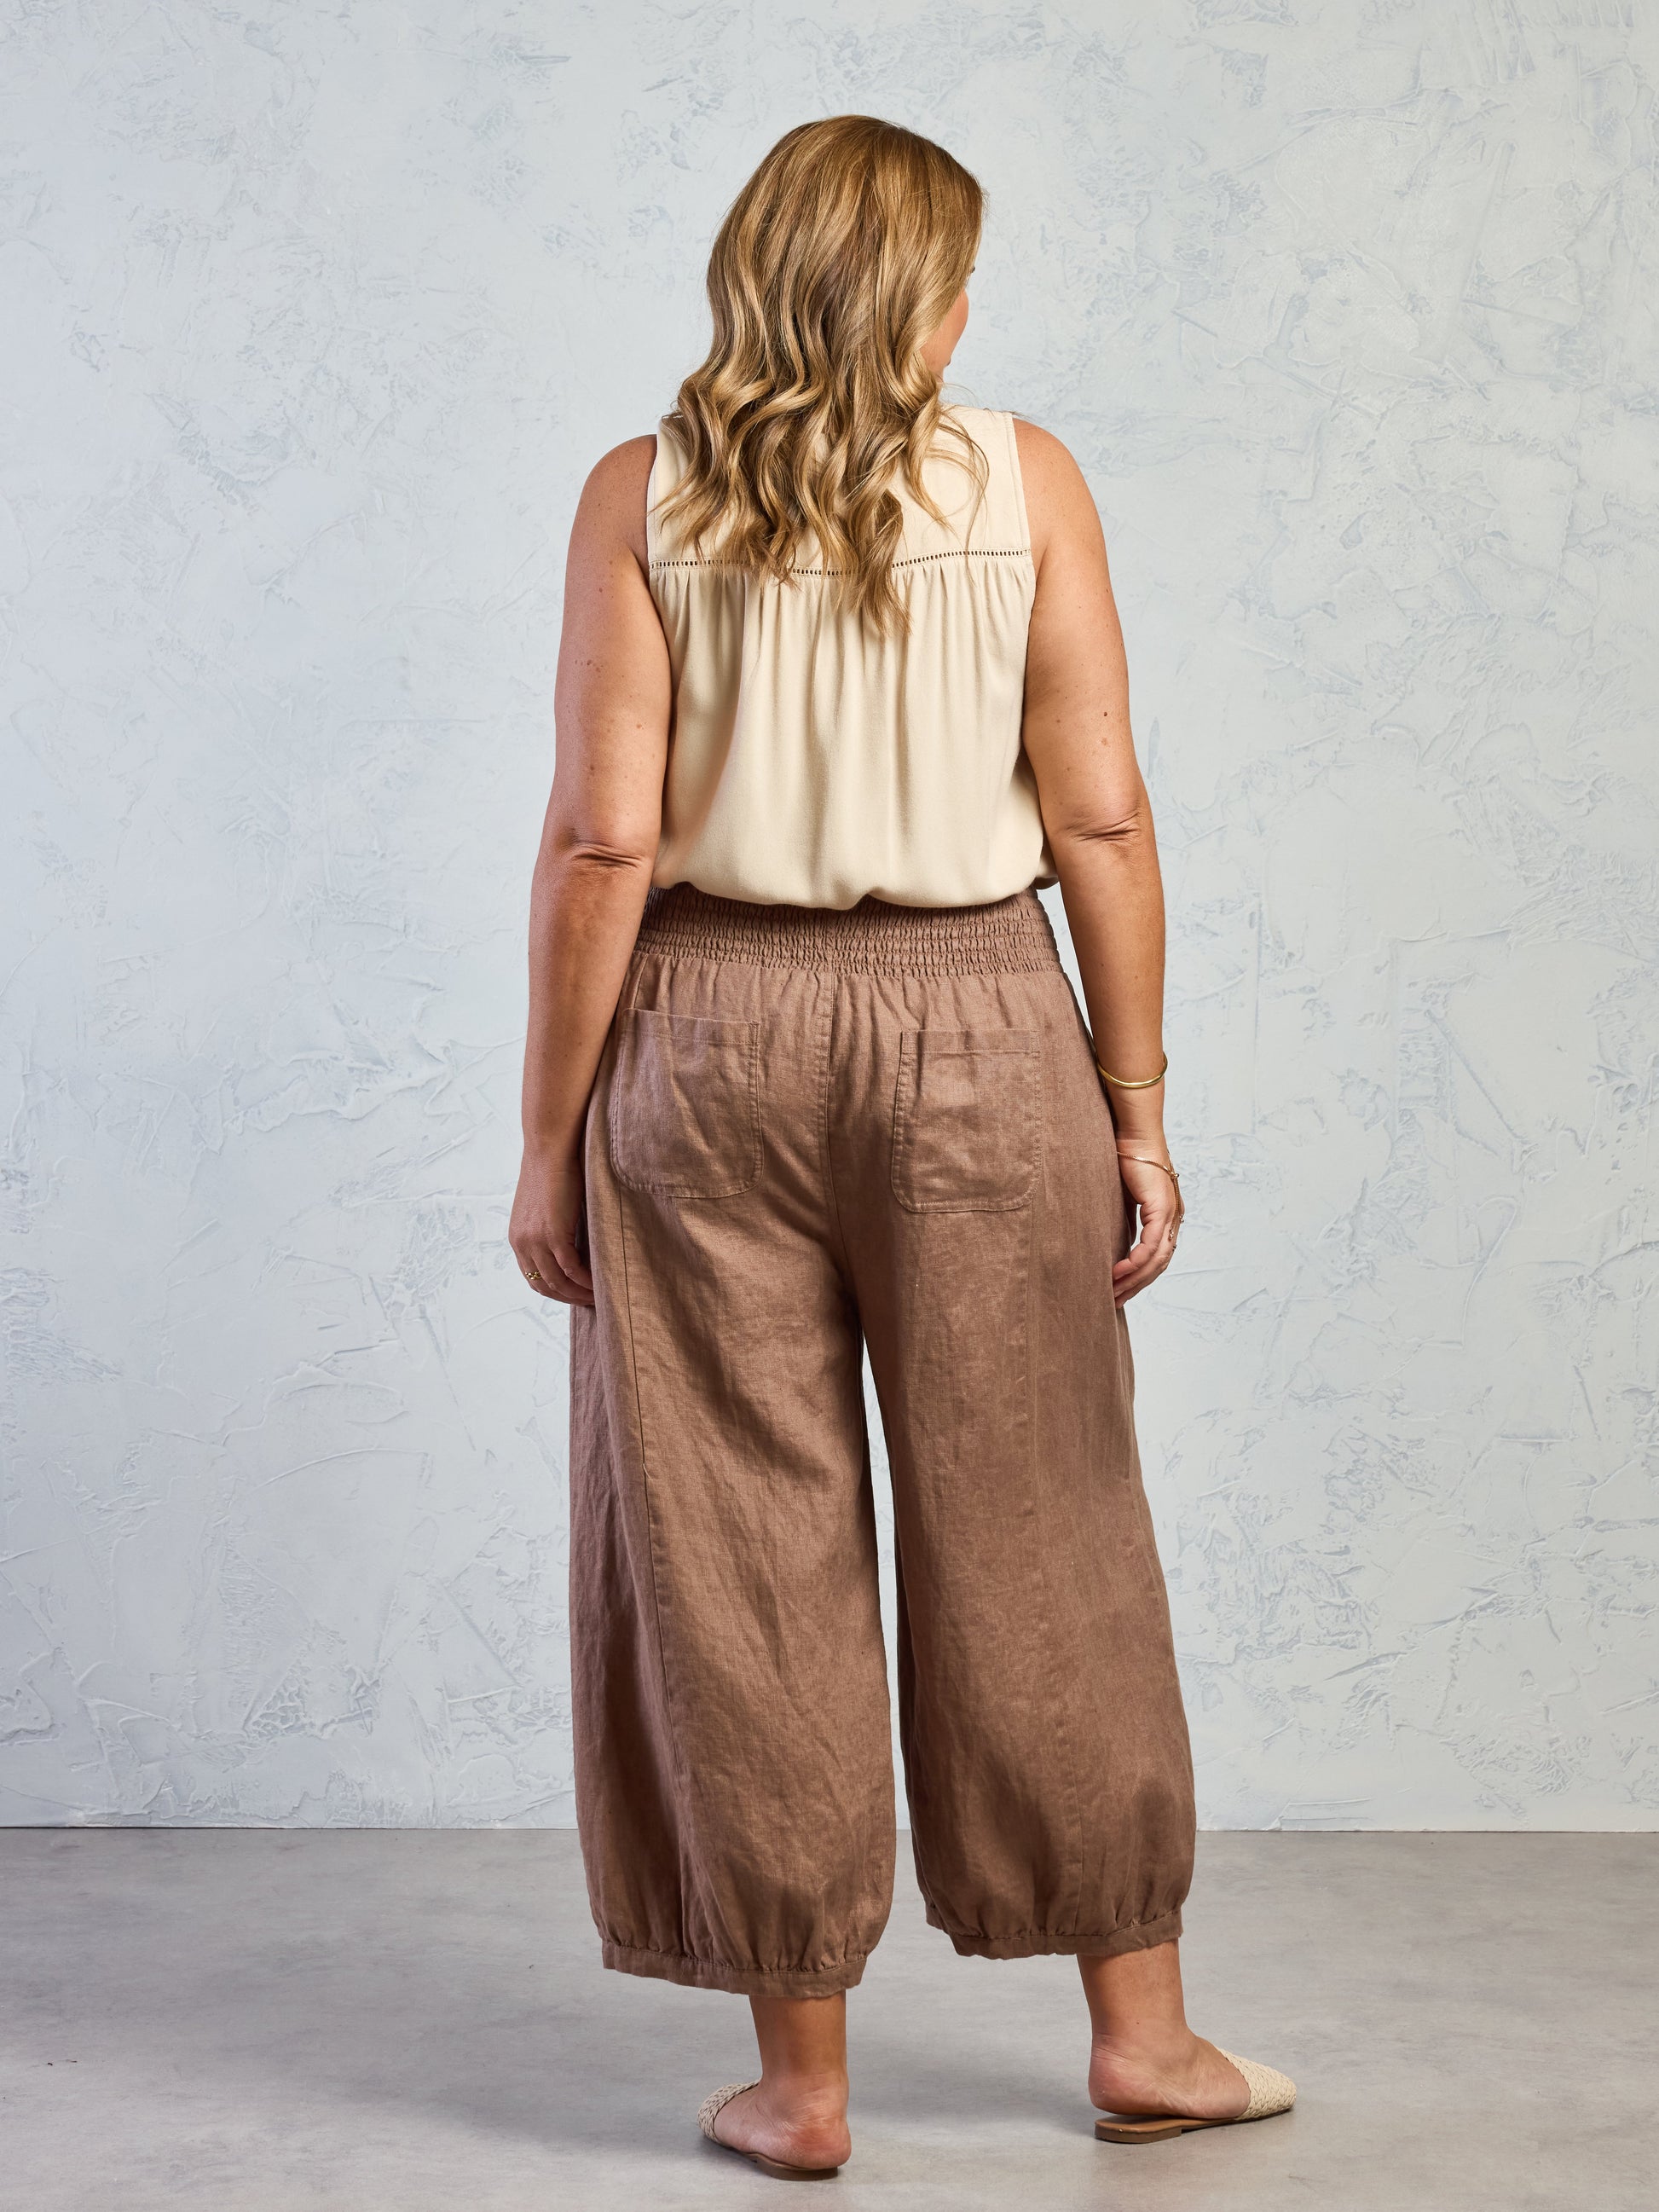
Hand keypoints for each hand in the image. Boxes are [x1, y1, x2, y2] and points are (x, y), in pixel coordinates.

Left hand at [510, 1142, 594, 1306]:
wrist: (550, 1149)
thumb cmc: (553, 1170)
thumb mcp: (545, 1206)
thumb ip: (552, 1228)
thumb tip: (572, 1242)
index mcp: (518, 1238)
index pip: (533, 1277)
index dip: (554, 1291)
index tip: (574, 1294)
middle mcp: (522, 1243)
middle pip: (544, 1285)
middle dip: (567, 1298)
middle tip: (590, 1302)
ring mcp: (536, 1241)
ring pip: (558, 1282)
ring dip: (579, 1294)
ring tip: (598, 1296)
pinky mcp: (553, 1235)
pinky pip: (571, 1269)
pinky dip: (586, 1281)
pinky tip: (599, 1283)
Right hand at [1110, 1147, 1182, 1305]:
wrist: (1133, 1134)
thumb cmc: (1126, 1158)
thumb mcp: (1126, 1198)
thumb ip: (1128, 1221)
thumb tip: (1120, 1244)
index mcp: (1168, 1215)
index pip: (1158, 1256)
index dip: (1141, 1277)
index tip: (1120, 1290)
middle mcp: (1174, 1217)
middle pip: (1160, 1265)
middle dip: (1137, 1286)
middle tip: (1115, 1301)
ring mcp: (1171, 1214)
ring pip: (1157, 1260)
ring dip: (1135, 1280)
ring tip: (1114, 1292)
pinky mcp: (1162, 1209)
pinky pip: (1150, 1246)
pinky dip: (1135, 1263)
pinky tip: (1119, 1273)